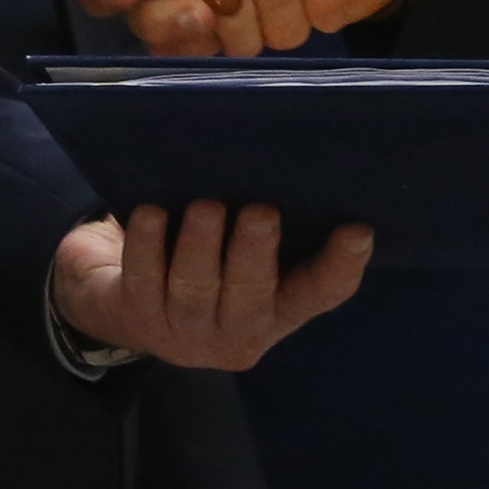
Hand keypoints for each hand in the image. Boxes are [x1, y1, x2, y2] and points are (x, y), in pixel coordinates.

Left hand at [53, 199, 374, 369]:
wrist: (129, 305)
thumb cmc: (209, 261)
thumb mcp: (248, 253)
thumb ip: (274, 225)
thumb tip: (293, 159)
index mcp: (280, 309)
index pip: (320, 293)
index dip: (341, 265)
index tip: (359, 230)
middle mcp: (239, 329)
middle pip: (252, 293)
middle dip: (255, 253)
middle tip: (261, 211)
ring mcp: (186, 329)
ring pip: (195, 288)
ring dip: (201, 246)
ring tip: (206, 208)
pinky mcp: (139, 316)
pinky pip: (144, 278)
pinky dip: (147, 244)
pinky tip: (151, 214)